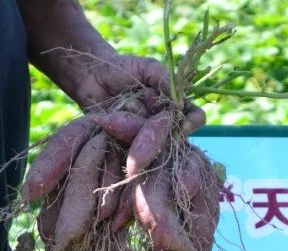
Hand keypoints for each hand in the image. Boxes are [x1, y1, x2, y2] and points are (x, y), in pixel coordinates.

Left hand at [72, 54, 205, 133]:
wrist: (91, 76)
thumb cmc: (122, 68)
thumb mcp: (148, 67)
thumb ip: (167, 81)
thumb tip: (178, 104)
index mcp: (174, 106)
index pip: (196, 118)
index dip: (192, 122)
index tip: (182, 124)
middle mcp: (162, 125)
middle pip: (172, 136)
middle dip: (158, 127)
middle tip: (142, 107)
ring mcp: (144, 137)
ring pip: (150, 142)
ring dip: (136, 122)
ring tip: (123, 103)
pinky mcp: (124, 145)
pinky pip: (129, 146)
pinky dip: (121, 130)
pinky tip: (111, 117)